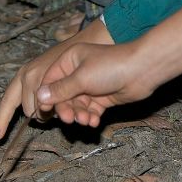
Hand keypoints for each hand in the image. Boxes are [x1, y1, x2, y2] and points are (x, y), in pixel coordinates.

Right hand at [32, 41, 158, 127]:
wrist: (142, 71)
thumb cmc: (111, 67)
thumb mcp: (82, 78)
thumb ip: (60, 89)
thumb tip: (39, 97)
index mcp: (69, 60)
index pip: (49, 81)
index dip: (46, 97)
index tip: (44, 111)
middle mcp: (77, 73)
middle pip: (62, 96)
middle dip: (65, 108)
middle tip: (68, 119)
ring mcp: (90, 86)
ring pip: (76, 106)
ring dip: (79, 115)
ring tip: (86, 120)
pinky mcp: (101, 98)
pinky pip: (89, 111)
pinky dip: (90, 117)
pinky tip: (93, 121)